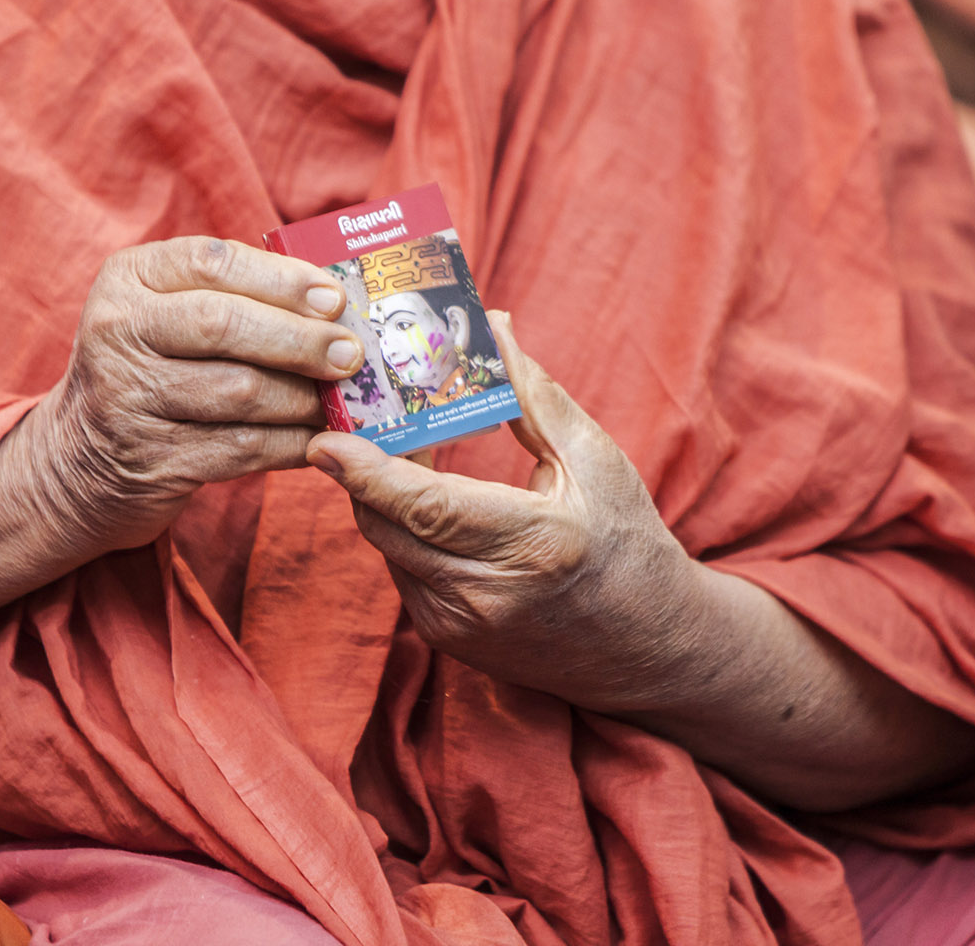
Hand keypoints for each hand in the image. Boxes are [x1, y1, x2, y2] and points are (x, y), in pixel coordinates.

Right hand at [20, 235, 363, 556]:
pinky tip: (317, 438)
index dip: (282, 279)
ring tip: (336, 400)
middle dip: (299, 339)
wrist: (83, 458)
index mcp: (130, 277)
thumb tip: (335, 305)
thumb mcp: (169, 313)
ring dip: (301, 398)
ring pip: (238, 391)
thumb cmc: (154, 369)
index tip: (335, 299)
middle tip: (349, 354)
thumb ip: (236, 295)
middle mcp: (119, 330)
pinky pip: (241, 449)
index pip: (213, 262)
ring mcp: (129, 398)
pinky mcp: (152, 459)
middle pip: (223, 324)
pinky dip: (290, 444)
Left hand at [305, 312, 697, 714]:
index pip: (428, 508)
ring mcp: (460, 625)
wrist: (647, 647)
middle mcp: (487, 595)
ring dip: (383, 496)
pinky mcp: (446, 639)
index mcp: (533, 545)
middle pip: (388, 524)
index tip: (327, 440)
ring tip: (402, 446)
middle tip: (361, 415)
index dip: (369, 473)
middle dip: (363, 469)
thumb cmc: (627, 543)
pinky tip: (427, 499)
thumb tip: (492, 327)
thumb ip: (533, 395)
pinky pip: (401, 568)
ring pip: (386, 545)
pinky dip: (403, 529)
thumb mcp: (594, 460)